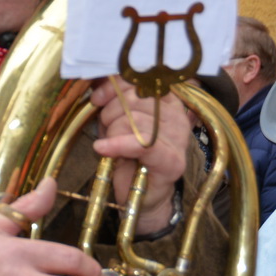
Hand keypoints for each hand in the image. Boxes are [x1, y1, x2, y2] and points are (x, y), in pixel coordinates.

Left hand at [89, 78, 190, 232]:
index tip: (98, 98)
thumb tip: (98, 78)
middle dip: (110, 114)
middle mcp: (176, 116)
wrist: (139, 197)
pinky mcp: (172, 160)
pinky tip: (104, 148)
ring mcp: (178, 138)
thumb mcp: (115, 121)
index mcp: (166, 102)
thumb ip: (112, 99)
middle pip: (135, 100)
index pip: (142, 80)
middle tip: (107, 131)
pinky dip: (117, 144)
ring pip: (134, 121)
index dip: (116, 86)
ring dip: (112, 133)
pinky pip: (141, 143)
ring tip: (111, 146)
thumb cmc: (127, 156)